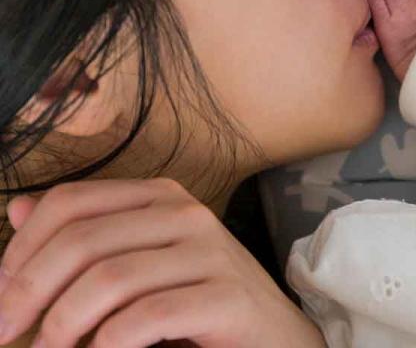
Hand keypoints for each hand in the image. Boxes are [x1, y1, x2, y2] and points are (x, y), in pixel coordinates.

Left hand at [0, 179, 323, 347]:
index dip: (21, 249)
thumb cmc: (199, 301)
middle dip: (26, 292)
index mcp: (160, 197)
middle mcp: (186, 214)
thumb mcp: (139, 263)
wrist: (275, 336)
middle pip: (81, 239)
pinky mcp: (226, 296)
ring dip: (61, 326)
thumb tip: (18, 210)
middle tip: (5, 334)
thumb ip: (86, 236)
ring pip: (108, 279)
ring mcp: (210, 252)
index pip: (71, 202)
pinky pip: (146, 317)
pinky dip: (107, 345)